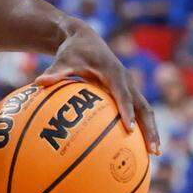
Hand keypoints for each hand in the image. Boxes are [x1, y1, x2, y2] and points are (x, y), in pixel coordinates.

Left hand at [35, 22, 160, 154]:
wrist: (85, 38)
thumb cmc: (73, 50)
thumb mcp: (64, 59)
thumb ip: (55, 71)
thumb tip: (38, 82)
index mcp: (114, 73)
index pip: (123, 94)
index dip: (127, 111)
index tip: (129, 128)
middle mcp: (126, 81)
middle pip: (143, 107)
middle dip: (150, 128)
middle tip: (153, 151)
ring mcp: (129, 87)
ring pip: (145, 110)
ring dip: (151, 130)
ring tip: (154, 154)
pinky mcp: (126, 91)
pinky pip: (137, 110)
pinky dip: (140, 126)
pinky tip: (136, 145)